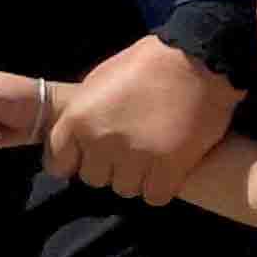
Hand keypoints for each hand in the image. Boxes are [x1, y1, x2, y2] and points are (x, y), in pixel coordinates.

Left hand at [44, 38, 237, 203]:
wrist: (196, 61)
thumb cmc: (147, 64)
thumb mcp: (99, 83)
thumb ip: (84, 115)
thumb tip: (79, 141)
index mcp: (78, 119)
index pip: (60, 165)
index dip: (79, 161)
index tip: (95, 157)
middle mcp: (101, 141)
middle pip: (95, 179)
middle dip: (111, 168)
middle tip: (131, 154)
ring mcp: (135, 156)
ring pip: (126, 189)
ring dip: (138, 178)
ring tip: (154, 160)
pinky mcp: (169, 166)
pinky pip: (155, 196)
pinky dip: (162, 187)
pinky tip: (170, 170)